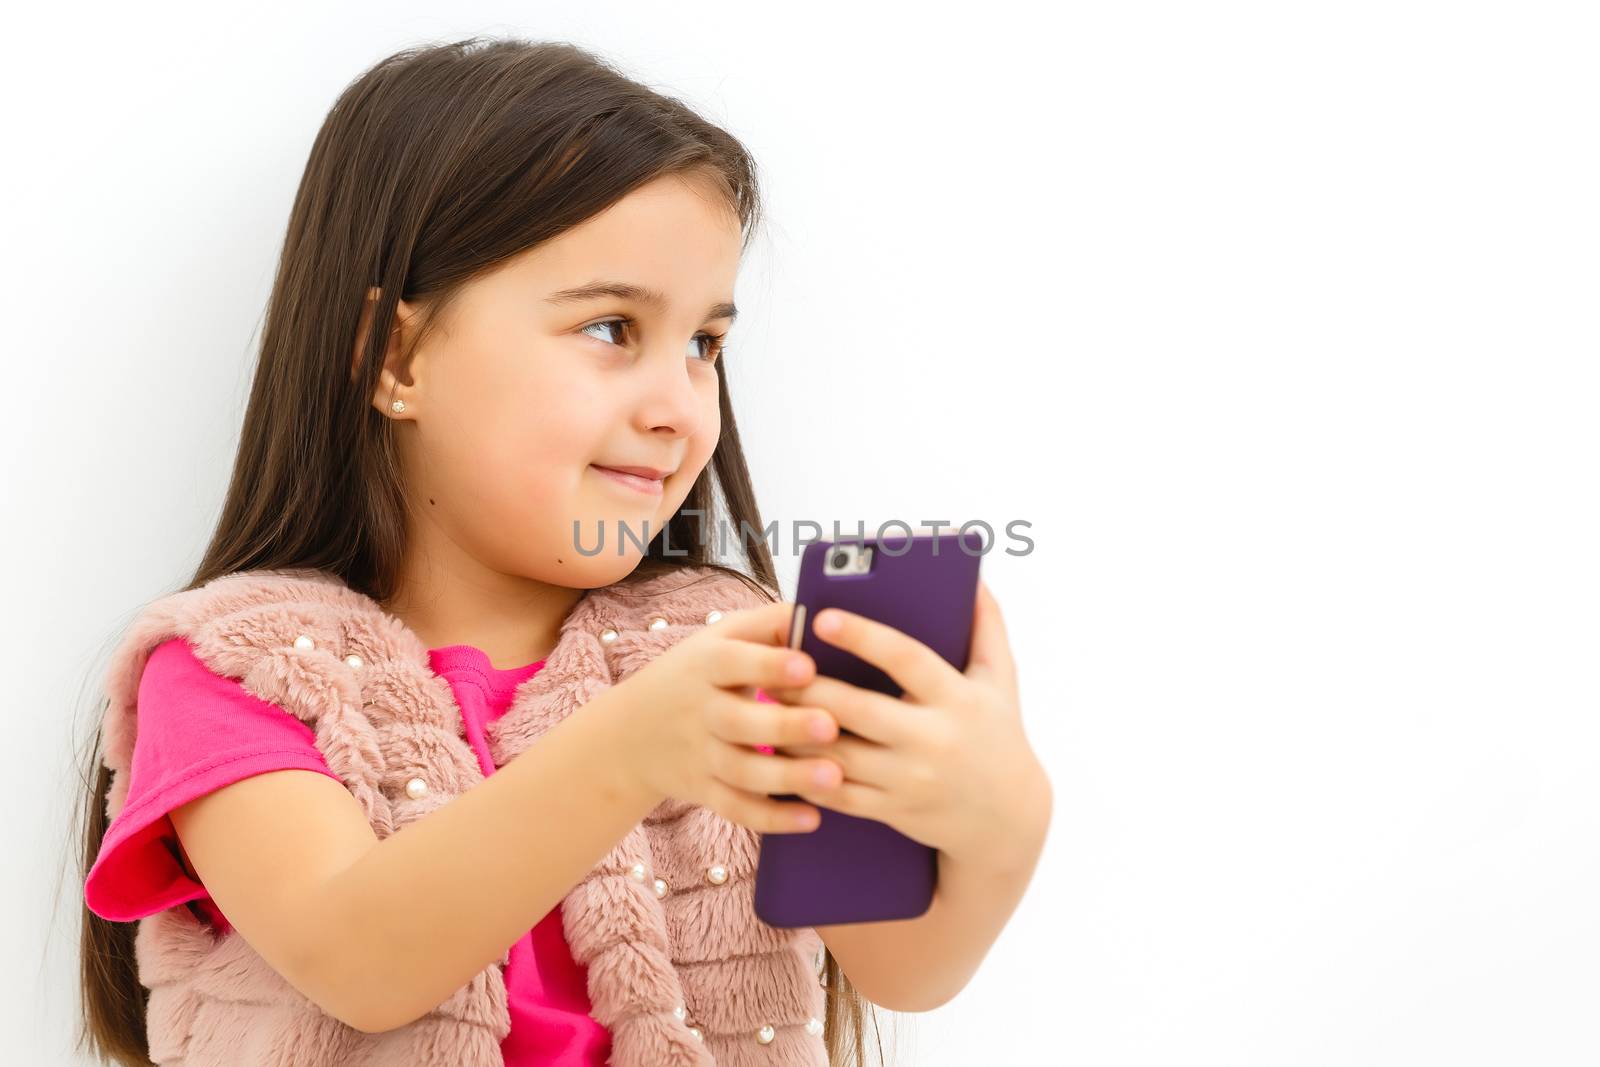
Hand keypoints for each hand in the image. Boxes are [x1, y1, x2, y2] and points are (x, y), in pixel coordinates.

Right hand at [604, 600, 848, 834]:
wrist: (632, 733)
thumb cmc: (698, 673)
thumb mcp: (722, 638)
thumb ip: (769, 624)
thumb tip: (823, 610)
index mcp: (706, 664)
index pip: (734, 662)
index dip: (768, 664)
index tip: (807, 666)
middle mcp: (701, 710)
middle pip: (739, 720)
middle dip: (785, 724)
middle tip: (830, 726)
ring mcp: (701, 754)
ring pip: (743, 770)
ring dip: (788, 777)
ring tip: (833, 777)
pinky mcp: (705, 790)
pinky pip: (737, 808)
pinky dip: (772, 817)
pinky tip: (812, 819)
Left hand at [763, 579, 1050, 864]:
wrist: (1006, 818)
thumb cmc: (997, 733)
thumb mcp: (1001, 679)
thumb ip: (987, 625)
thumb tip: (973, 576)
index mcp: (957, 698)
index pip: (905, 660)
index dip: (862, 636)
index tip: (821, 617)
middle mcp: (933, 740)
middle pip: (857, 709)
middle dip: (809, 687)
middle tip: (773, 662)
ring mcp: (909, 780)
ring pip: (837, 754)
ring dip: (794, 729)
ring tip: (766, 702)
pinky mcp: (891, 810)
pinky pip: (836, 793)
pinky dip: (803, 772)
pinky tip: (778, 749)